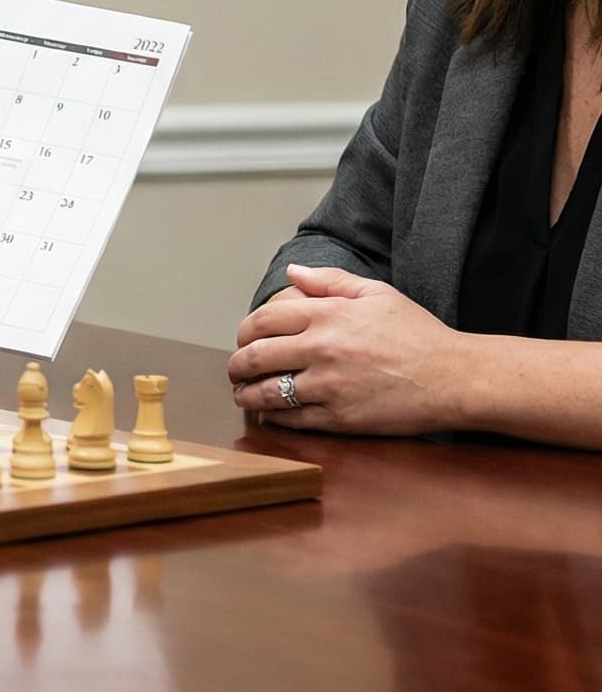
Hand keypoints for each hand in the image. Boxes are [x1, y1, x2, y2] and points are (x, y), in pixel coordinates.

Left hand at [226, 264, 475, 433]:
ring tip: (244, 394)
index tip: (243, 340)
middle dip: (236, 365)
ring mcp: (328, 386)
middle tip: (236, 370)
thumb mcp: (377, 294)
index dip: (244, 332)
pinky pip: (290, 419)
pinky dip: (272, 416)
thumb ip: (330, 282)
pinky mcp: (338, 418)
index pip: (262, 321)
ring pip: (266, 392)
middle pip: (254, 357)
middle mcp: (321, 349)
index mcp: (327, 315)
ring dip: (246, 394)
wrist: (455, 378)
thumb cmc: (418, 335)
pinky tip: (270, 413)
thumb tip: (293, 272)